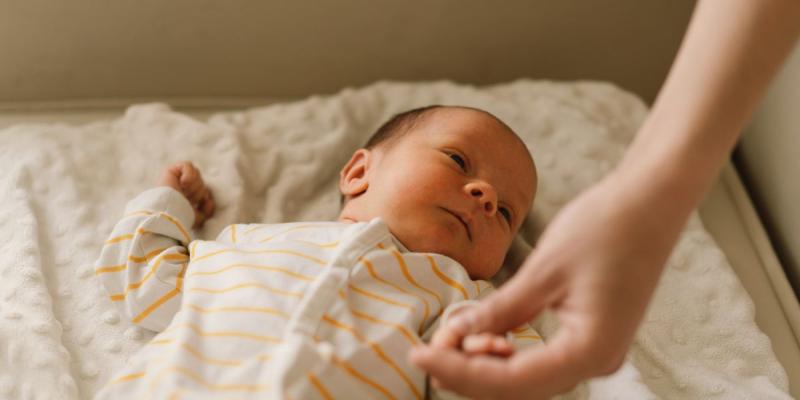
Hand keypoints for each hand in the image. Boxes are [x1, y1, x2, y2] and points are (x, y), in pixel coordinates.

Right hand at [157, 161, 215, 228]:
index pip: (203, 190)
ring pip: (196, 174)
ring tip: (184, 193)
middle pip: (201, 182)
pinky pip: (188, 165)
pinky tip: (183, 184)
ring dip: (194, 186)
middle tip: (187, 199)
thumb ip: (206, 211)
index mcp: (186, 198)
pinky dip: (189, 175)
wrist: (170, 213)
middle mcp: (180, 187)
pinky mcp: (170, 171)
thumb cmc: (182, 217)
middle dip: (198, 192)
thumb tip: (209, 202)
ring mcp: (175, 179)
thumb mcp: (198, 218)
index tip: (195, 205)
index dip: (202, 197)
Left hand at [410, 172, 680, 399]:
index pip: (512, 381)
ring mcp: (596, 351)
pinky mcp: (591, 337)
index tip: (420, 354)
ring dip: (487, 364)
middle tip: (429, 345)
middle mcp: (597, 362)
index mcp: (590, 350)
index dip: (461, 371)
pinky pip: (542, 359)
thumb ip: (501, 310)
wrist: (650, 202)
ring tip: (454, 334)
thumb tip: (457, 336)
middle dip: (470, 371)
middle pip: (519, 388)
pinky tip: (486, 334)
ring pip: (528, 377)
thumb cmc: (604, 227)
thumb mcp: (543, 270)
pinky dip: (509, 351)